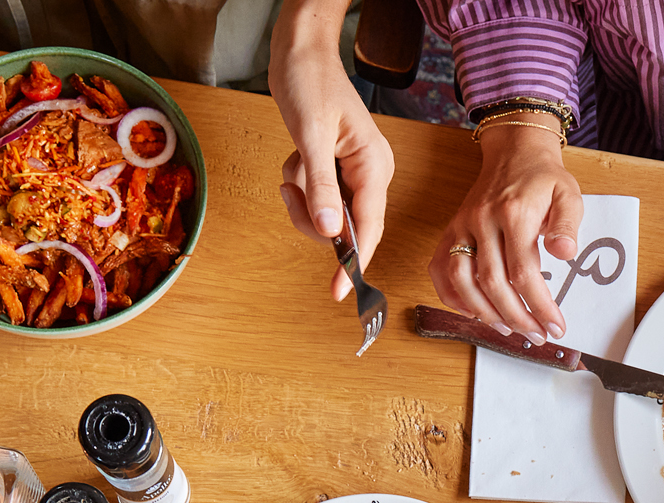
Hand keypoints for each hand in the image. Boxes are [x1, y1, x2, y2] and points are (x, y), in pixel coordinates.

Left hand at [269, 23, 394, 303]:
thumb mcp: (310, 136)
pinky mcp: (336, 167)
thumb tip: (329, 232)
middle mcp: (370, 173)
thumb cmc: (310, 82)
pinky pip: (318, 196)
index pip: (368, 227)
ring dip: (303, 199)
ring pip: (328, 214)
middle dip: (313, 218)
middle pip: (345, 226)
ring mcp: (354, 172)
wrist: (300, 50)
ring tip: (291, 167)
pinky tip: (296, 158)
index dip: (354, 261)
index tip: (341, 291)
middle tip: (288, 192)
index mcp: (374, 166)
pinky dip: (300, 185)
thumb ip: (320, 186)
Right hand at [433, 121, 581, 337]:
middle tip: (536, 335)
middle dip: (517, 317)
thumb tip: (565, 252)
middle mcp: (482, 220)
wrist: (514, 151)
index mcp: (514, 213)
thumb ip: (567, 225)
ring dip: (484, 312)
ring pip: (462, 279)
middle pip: (493, 283)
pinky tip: (473, 312)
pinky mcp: (451, 230)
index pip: (524, 272)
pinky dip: (452, 296)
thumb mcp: (568, 195)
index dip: (540, 306)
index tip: (555, 326)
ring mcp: (462, 226)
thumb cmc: (543, 178)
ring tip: (508, 329)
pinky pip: (439, 268)